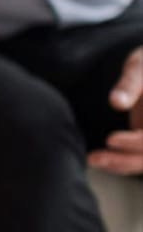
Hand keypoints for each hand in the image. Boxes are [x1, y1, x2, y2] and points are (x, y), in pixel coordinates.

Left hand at [88, 46, 142, 175]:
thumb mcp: (139, 66)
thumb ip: (129, 83)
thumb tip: (116, 102)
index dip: (134, 142)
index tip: (109, 140)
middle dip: (123, 160)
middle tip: (93, 158)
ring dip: (120, 165)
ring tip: (93, 159)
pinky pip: (139, 158)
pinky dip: (122, 162)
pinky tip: (101, 159)